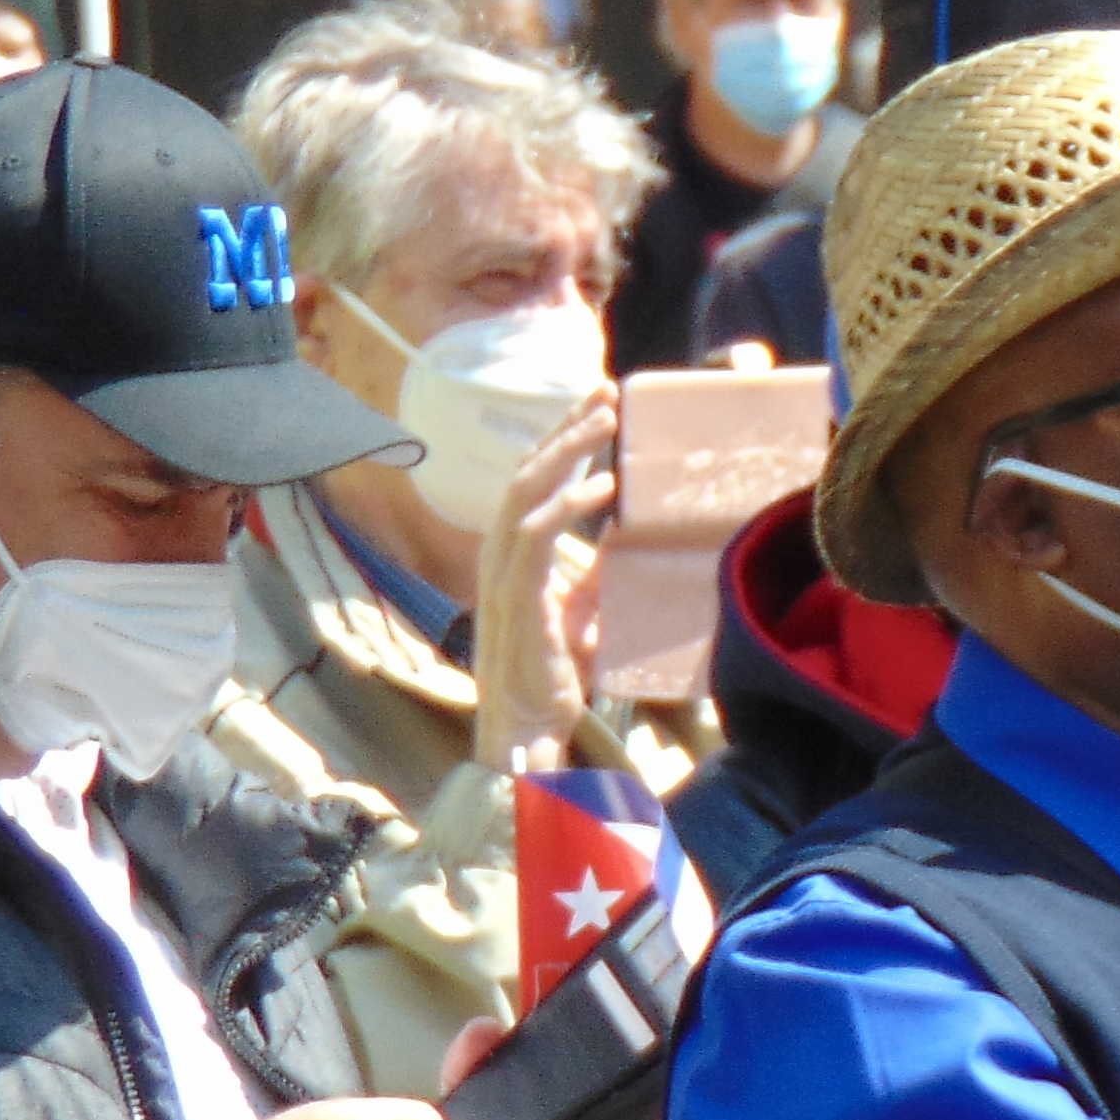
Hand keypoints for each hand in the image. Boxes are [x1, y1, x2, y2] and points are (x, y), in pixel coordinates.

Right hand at [472, 393, 618, 768]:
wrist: (527, 729)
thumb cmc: (551, 676)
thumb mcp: (583, 614)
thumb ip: (595, 576)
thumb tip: (619, 536)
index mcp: (512, 554)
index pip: (532, 481)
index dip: (562, 439)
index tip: (599, 405)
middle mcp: (500, 555)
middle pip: (527, 471)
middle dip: (567, 427)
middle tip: (607, 390)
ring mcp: (504, 574)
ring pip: (526, 490)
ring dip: (569, 451)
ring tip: (608, 419)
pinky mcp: (519, 597)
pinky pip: (536, 537)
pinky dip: (569, 505)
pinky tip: (604, 488)